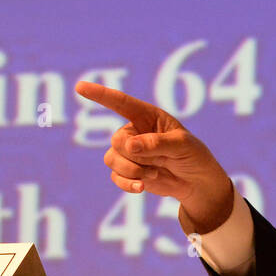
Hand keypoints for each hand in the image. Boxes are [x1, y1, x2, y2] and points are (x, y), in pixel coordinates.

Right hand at [75, 81, 234, 234]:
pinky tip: (141, 188)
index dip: (100, 95)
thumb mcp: (183, 146)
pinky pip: (115, 176)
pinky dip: (127, 183)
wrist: (196, 183)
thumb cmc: (193, 156)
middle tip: (158, 162)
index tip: (79, 87)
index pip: (121, 103)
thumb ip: (157, 143)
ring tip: (154, 175)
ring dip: (132, 170)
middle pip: (117, 140)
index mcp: (148, 116)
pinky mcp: (127, 172)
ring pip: (111, 159)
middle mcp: (135, 132)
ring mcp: (129, 153)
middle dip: (134, 155)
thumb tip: (129, 146)